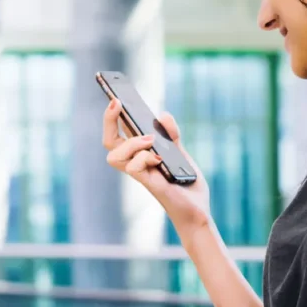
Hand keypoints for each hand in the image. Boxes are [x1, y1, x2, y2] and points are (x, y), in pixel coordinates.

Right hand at [103, 99, 211, 234]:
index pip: (117, 134)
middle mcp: (135, 164)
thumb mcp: (180, 152)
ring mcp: (140, 175)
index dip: (111, 117)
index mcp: (140, 154)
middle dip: (108, 121)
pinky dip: (144, 157)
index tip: (115, 97)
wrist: (198, 209)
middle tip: (117, 103)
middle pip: (108, 142)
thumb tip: (162, 115)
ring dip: (130, 142)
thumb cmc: (186, 183)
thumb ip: (172, 134)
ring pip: (114, 156)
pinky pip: (133, 168)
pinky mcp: (148, 184)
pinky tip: (159, 157)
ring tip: (150, 139)